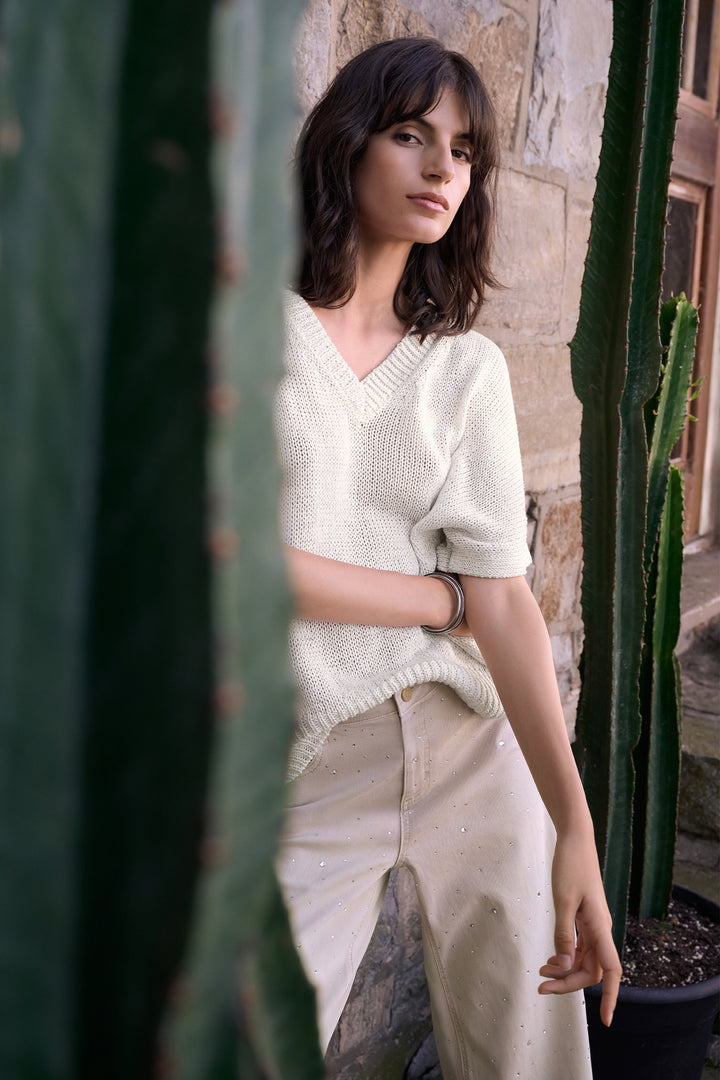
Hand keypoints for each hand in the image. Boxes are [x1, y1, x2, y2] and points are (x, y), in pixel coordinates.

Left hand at [538, 830, 621, 1026]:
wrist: (575, 840)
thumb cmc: (570, 866)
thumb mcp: (563, 900)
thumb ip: (564, 934)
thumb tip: (567, 966)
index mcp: (600, 927)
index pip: (611, 971)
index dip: (610, 997)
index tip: (605, 1020)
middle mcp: (601, 929)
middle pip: (592, 970)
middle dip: (568, 983)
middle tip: (541, 986)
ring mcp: (594, 924)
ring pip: (584, 960)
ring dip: (565, 971)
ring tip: (541, 973)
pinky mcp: (585, 918)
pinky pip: (579, 947)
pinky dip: (565, 956)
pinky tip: (550, 959)